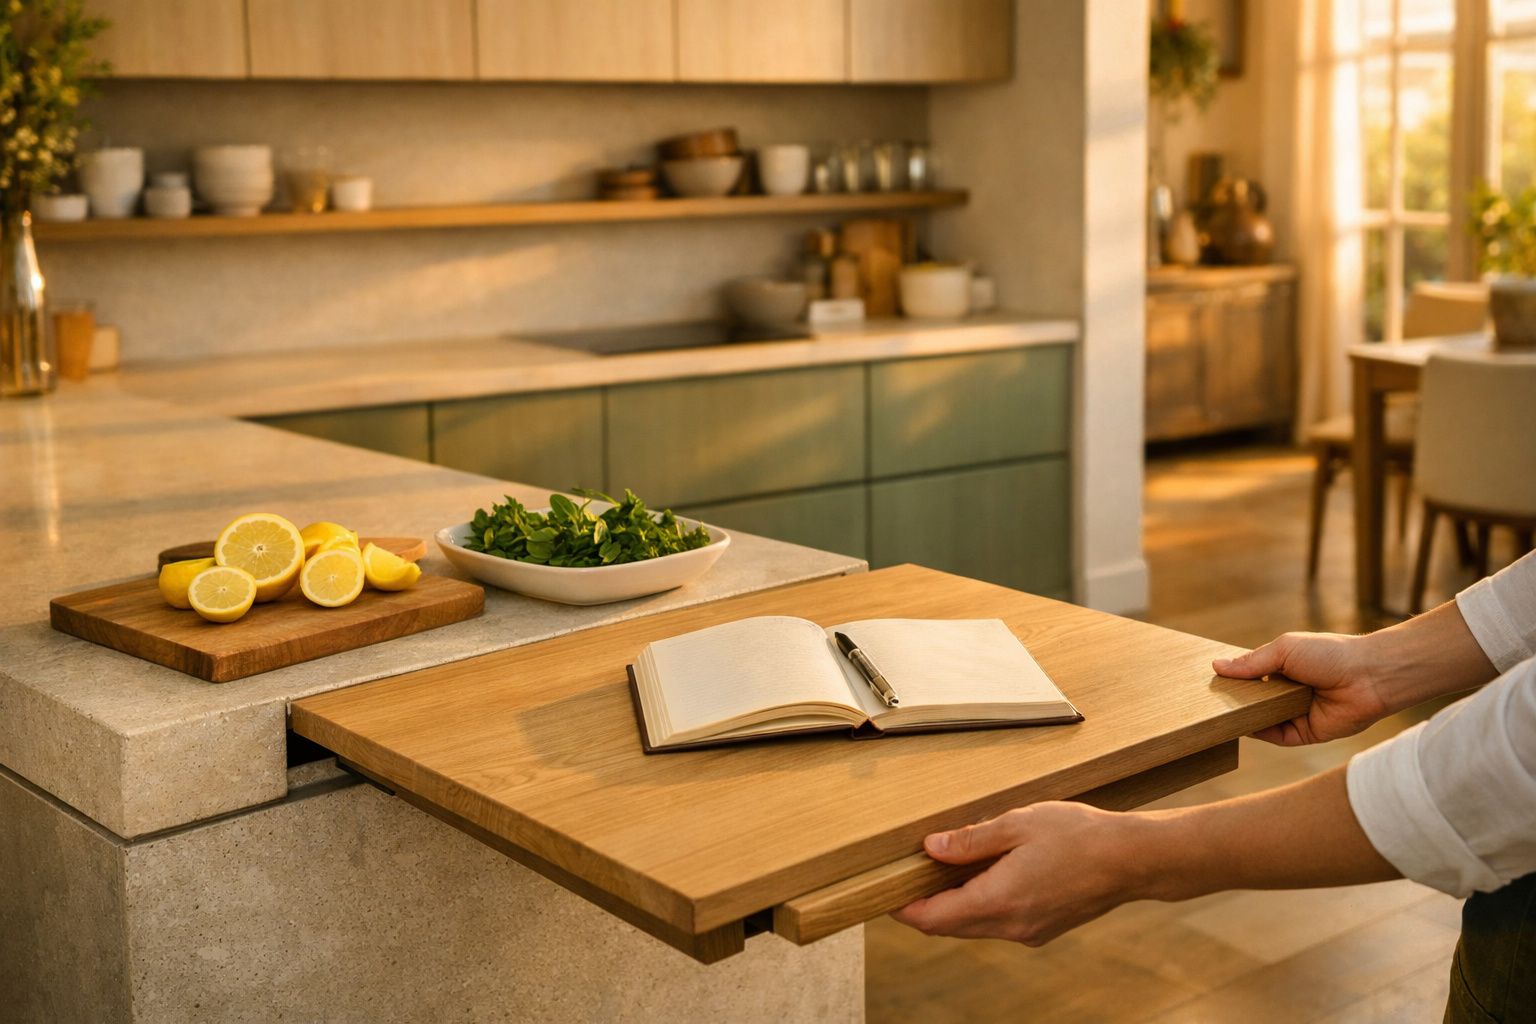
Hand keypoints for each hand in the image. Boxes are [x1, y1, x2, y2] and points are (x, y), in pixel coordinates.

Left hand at [890, 803, 1144, 945]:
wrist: (1132, 859)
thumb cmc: (1079, 835)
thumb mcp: (1017, 824)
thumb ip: (971, 840)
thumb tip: (930, 848)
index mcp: (999, 901)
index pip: (933, 919)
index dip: (903, 908)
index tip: (883, 891)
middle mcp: (1011, 925)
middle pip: (949, 927)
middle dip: (923, 906)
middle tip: (905, 875)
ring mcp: (1028, 931)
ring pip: (973, 927)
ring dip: (952, 906)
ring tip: (941, 869)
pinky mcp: (1042, 929)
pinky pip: (997, 923)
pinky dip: (978, 906)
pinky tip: (981, 876)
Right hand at [1213, 632, 1387, 745]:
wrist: (1368, 676)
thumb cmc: (1330, 654)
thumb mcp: (1284, 650)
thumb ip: (1251, 662)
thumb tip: (1217, 666)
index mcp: (1284, 668)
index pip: (1251, 676)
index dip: (1233, 679)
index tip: (1209, 681)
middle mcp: (1288, 691)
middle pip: (1254, 699)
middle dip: (1235, 700)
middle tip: (1208, 701)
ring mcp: (1296, 713)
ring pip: (1262, 719)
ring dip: (1244, 717)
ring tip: (1219, 715)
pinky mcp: (1306, 733)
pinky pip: (1276, 736)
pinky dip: (1260, 733)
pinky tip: (1244, 726)